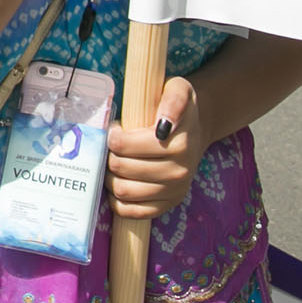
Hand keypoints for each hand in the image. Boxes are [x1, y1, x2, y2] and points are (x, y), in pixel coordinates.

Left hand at [106, 77, 204, 219]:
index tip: (115, 129)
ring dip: (109, 177)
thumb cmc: (178, 107)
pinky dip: (118, 201)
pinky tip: (118, 182)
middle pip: (120, 168)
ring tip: (113, 162)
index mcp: (179, 145)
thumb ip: (173, 100)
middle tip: (112, 146)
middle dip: (108, 154)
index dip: (112, 135)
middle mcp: (179, 172)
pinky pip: (133, 212)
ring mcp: (173, 191)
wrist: (193, 129)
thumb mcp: (179, 90)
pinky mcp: (168, 205)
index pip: (124, 146)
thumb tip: (164, 123)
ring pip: (123, 191)